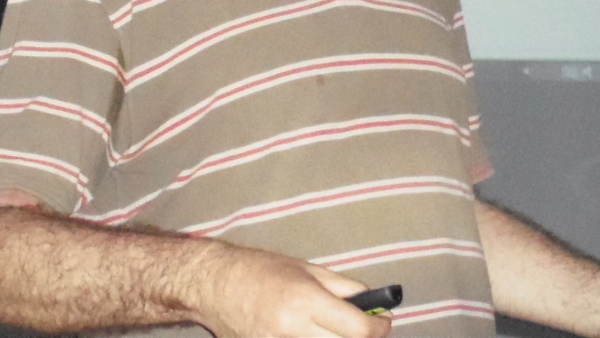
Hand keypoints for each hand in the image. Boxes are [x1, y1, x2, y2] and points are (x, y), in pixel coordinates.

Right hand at [188, 243, 392, 337]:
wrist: (215, 286)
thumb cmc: (260, 270)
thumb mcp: (306, 269)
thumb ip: (343, 288)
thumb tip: (374, 304)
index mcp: (305, 302)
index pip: (357, 329)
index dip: (379, 327)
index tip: (384, 322)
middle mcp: (294, 331)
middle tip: (364, 328)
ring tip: (335, 330)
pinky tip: (313, 334)